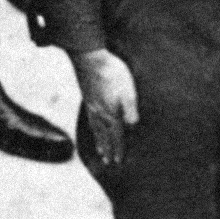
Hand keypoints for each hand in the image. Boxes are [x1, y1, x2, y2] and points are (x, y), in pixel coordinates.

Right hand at [73, 48, 137, 170]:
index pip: (116, 135)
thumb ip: (130, 109)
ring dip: (98, 141)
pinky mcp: (87, 96)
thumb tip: (132, 126)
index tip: (118, 161)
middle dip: (107, 149)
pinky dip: (91, 127)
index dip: (118, 148)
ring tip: (99, 150)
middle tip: (107, 162)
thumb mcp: (127, 90)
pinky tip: (92, 125)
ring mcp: (91, 105)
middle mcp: (99, 112)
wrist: (89, 56)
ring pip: (95, 128)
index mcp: (110, 112)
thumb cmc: (112, 72)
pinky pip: (89, 118)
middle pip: (104, 135)